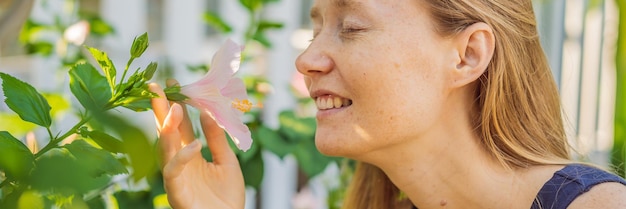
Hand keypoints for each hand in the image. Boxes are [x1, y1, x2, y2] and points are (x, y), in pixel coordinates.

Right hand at [149, 81, 244, 208]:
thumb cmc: (227, 197)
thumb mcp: (227, 162)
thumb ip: (217, 139)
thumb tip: (208, 112)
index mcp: (190, 154)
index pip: (181, 125)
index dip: (178, 105)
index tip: (176, 83)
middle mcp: (179, 162)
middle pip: (166, 131)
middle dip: (161, 109)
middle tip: (155, 86)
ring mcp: (175, 177)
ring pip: (165, 148)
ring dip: (168, 127)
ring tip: (173, 106)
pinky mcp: (176, 191)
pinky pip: (174, 170)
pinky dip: (182, 156)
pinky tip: (195, 144)